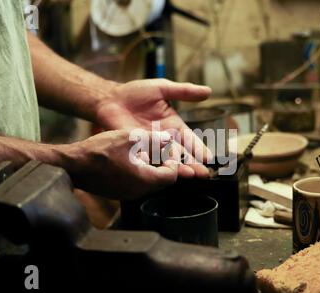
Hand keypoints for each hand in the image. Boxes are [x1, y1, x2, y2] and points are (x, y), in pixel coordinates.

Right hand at [59, 130, 179, 199]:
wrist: (71, 165)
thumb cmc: (98, 152)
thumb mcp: (129, 138)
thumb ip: (153, 138)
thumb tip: (168, 138)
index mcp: (144, 180)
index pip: (171, 175)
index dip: (173, 160)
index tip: (167, 149)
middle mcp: (138, 192)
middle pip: (161, 180)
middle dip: (162, 163)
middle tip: (157, 148)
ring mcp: (126, 194)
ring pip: (148, 182)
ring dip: (150, 167)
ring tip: (141, 151)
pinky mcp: (117, 193)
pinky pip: (135, 184)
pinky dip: (138, 172)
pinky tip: (127, 158)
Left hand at [95, 79, 212, 177]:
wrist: (110, 99)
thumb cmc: (136, 93)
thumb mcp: (163, 88)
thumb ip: (184, 91)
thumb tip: (208, 91)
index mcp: (174, 127)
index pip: (190, 140)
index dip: (199, 149)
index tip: (209, 159)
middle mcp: (164, 140)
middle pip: (182, 155)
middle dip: (192, 164)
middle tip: (201, 174)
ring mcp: (150, 147)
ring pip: (166, 161)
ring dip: (177, 169)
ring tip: (187, 176)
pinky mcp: (135, 151)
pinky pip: (147, 161)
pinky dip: (154, 168)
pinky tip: (162, 174)